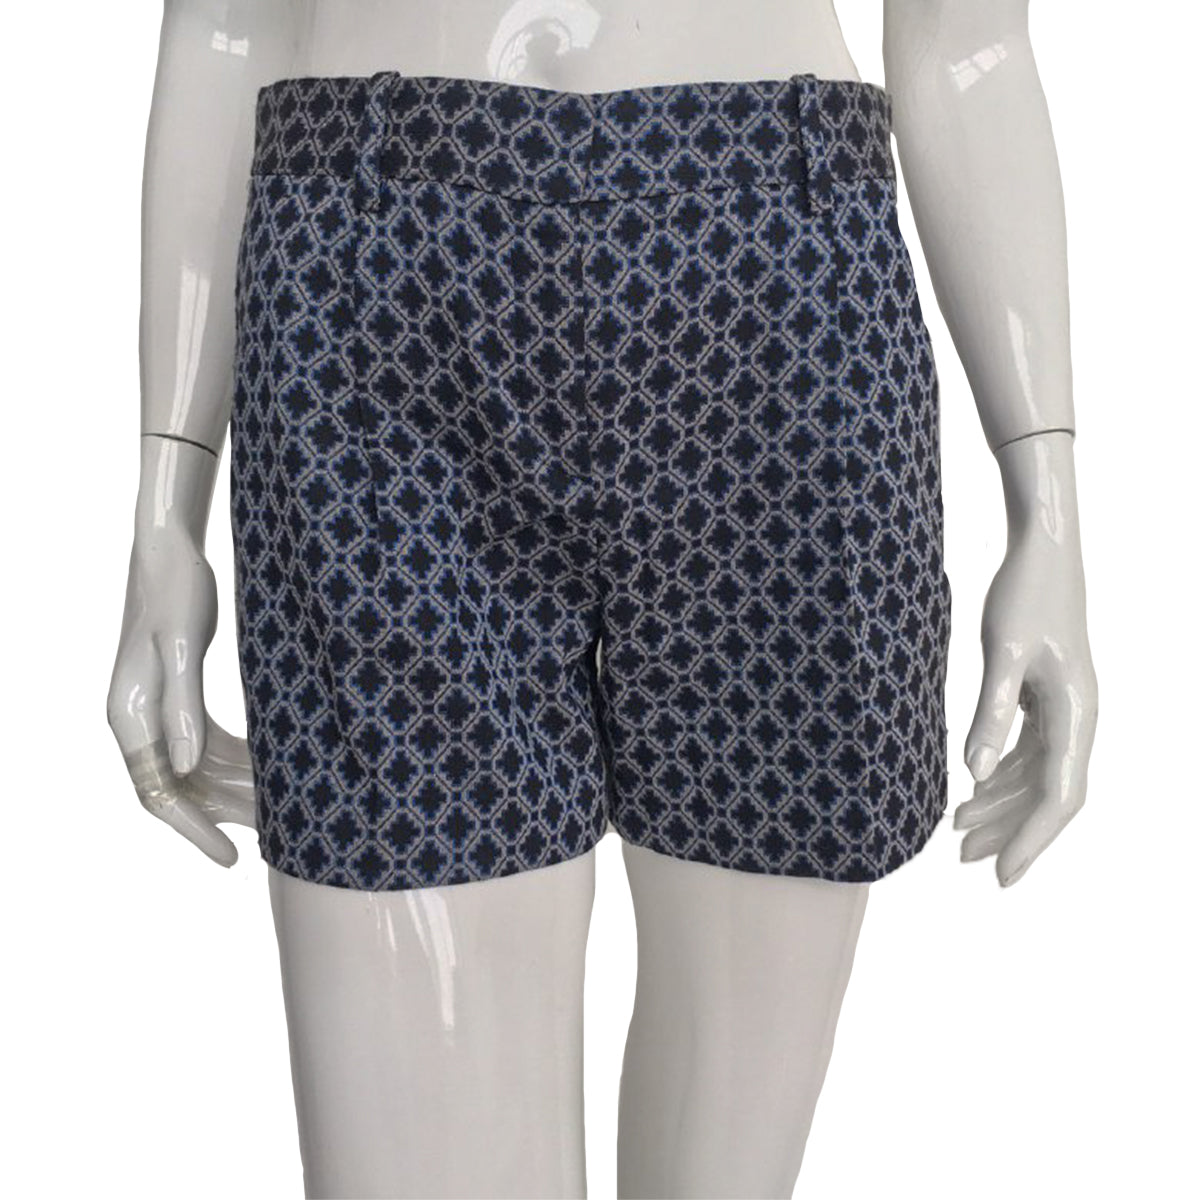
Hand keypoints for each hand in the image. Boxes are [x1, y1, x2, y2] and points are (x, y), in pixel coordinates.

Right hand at [107, 521, 254, 864]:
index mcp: (129, 716)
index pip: (159, 793)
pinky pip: (209, 742)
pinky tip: (277, 766)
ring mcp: (159, 710)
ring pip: (200, 768)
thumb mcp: (185, 649)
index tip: (230, 859)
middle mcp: (138, 720)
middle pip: (183, 788)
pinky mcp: (181, 696)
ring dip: (238, 788)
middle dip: (227, 814)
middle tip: (278, 833)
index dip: (193, 831)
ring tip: (287, 806)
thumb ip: (184, 708)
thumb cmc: (176, 592)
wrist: (171, 551)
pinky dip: (240, 758)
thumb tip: (188, 768)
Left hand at [954, 526, 1098, 886]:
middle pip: (1047, 794)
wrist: (1042, 551)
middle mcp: (1078, 718)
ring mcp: (1064, 708)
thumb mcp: (1000, 651)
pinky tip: (972, 788)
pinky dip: (999, 772)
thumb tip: (972, 773)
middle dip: (1008, 831)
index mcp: (1076, 714)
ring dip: (1000, 804)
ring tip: (957, 831)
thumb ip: (990, 712)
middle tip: (964, 860)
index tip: (1002, 876)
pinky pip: (1028, 750)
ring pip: (1035, 775)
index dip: (1032, 840)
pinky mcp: (1046, 696)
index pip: (1059, 797)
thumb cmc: (1024, 594)